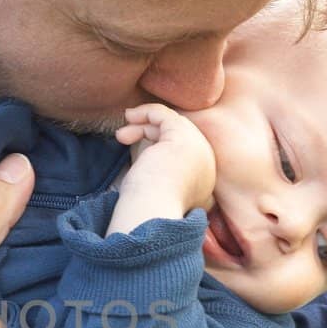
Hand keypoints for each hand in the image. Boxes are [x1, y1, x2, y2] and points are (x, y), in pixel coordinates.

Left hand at [110, 103, 215, 232]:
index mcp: (202, 182)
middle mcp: (206, 165)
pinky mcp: (183, 137)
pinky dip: (147, 112)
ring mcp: (198, 149)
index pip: (184, 153)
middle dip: (150, 133)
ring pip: (171, 125)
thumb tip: (144, 167)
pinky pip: (165, 115)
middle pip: (179, 137)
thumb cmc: (146, 210)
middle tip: (123, 138)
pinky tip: (130, 117)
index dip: (159, 145)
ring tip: (121, 135)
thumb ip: (158, 176)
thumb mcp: (156, 190)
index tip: (136, 150)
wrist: (151, 214)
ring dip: (144, 124)